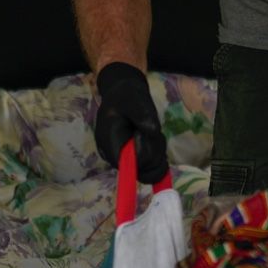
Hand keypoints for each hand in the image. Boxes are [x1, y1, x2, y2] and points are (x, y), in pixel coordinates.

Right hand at [93, 62, 167, 183]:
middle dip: (154, 151)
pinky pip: (151, 168)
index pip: (127, 163)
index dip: (143, 153)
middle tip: (152, 129)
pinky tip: (155, 140)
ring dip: (158, 152)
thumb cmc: (126, 97)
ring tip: (152, 131)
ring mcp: (125, 160)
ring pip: (149, 171)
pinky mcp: (134, 161)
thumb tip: (153, 131)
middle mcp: (115, 156)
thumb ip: (142, 114)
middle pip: (141, 170)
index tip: (145, 132)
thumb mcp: (133, 100)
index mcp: (109, 142)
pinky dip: (159, 155)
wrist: (124, 96)